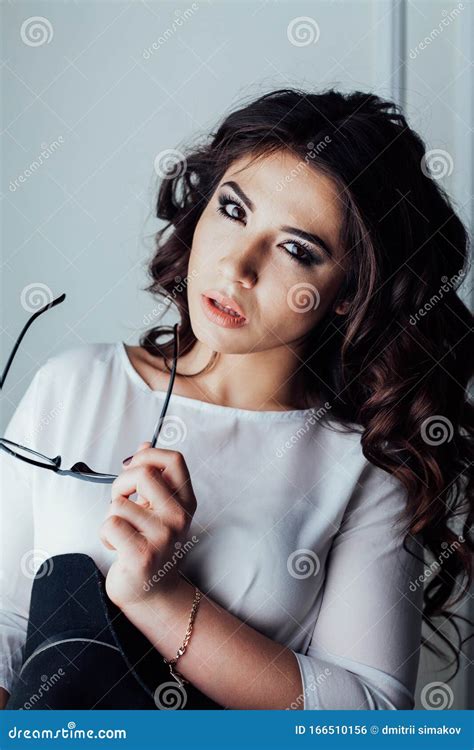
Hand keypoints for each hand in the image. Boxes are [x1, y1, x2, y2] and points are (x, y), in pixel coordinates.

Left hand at [99, 441, 196, 609]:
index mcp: (185, 502)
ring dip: (111, 516)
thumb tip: (145, 444)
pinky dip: (105, 535)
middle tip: (121, 502)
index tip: (133, 466)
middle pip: (142, 474)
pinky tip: (117, 546)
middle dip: (120, 484)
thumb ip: (154, 477)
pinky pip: (110, 524)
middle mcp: (179, 517)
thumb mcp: (159, 509)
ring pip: (119, 504)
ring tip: (123, 532)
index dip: (147, 455)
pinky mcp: (142, 554)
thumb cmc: (152, 546)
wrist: (153, 593)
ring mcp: (163, 536)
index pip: (174, 460)